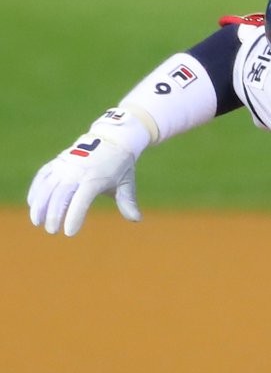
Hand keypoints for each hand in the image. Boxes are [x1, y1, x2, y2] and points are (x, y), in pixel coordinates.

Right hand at [28, 113, 148, 235]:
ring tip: (37, 222)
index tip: (70, 233)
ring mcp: (65, 165)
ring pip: (47, 186)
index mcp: (95, 178)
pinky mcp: (58, 161)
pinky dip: (36, 189)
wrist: (112, 139)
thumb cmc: (121, 165)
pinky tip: (32, 203)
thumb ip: (128, 201)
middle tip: (52, 231)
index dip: (74, 216)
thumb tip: (136, 219)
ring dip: (39, 204)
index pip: (81, 200)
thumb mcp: (126, 183)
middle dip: (54, 214)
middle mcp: (77, 171)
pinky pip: (42, 175)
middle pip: (60, 195)